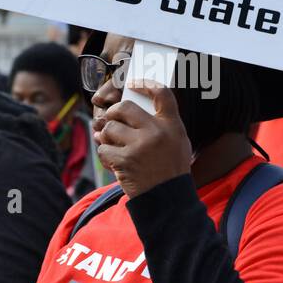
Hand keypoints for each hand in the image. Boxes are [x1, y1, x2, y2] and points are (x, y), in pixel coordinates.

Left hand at [92, 81, 192, 198]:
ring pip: (110, 128)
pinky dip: (105, 154)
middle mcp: (156, 132)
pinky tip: (113, 160)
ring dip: (107, 136)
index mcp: (171, 125)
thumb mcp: (178, 141)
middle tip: (112, 119)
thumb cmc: (172, 169)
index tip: (134, 84)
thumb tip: (140, 105)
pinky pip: (104, 148)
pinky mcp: (124, 161)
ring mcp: (139, 146)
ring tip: (113, 144)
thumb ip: (163, 123)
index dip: (146, 84)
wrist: (168, 199)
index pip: (162, 93)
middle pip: (125, 107)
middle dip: (114, 112)